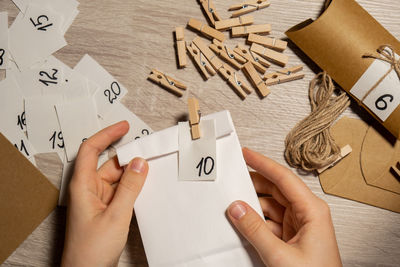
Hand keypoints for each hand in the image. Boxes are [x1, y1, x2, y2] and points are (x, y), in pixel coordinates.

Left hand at [61, 121, 148, 266]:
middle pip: (109, 164)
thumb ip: (130, 187)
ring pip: (117, 178)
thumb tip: (140, 163)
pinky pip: (120, 190)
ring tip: (152, 169)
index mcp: (83, 186)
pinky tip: (144, 186)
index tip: (124, 127)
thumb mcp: (116, 215)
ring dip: (132, 174)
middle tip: (150, 151)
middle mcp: (89, 189)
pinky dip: (132, 186)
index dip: (107, 135)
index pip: (91, 150)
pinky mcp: (105, 209)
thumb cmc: (91, 250)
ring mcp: (97, 200)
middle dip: (128, 157)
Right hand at [227, 148, 340, 266]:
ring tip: (232, 200)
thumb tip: (236, 208)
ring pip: (270, 205)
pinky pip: (268, 220)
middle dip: (253, 182)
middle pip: (275, 189)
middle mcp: (306, 213)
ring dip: (252, 203)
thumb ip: (255, 230)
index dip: (263, 163)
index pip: (284, 178)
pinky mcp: (290, 236)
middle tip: (233, 176)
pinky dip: (254, 219)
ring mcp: (298, 225)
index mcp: (312, 210)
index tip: (246, 154)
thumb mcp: (280, 256)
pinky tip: (241, 220)